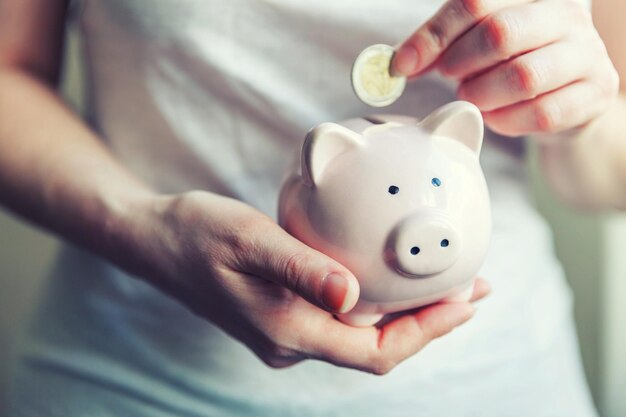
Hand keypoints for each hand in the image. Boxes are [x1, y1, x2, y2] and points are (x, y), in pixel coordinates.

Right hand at [125, 191, 488, 373]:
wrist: (155, 240)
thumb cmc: (196, 233)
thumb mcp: (247, 238)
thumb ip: (299, 268)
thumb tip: (352, 296)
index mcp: (286, 330)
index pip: (375, 352)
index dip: (427, 332)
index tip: (465, 301)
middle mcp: (291, 342)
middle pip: (379, 349)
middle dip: (431, 323)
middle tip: (473, 287)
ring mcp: (287, 332)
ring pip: (365, 336)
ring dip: (410, 314)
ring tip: (448, 284)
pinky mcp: (284, 315)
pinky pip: (346, 320)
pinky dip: (380, 304)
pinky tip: (395, 280)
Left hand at [392, 0, 618, 136]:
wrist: (568, 98)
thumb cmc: (514, 64)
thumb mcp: (478, 45)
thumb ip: (443, 46)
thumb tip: (400, 62)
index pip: (475, 1)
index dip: (434, 35)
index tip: (405, 64)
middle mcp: (565, 16)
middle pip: (500, 33)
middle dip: (461, 63)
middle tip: (452, 78)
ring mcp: (586, 54)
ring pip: (523, 76)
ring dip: (483, 94)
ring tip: (472, 97)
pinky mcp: (595, 93)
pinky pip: (542, 113)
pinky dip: (507, 121)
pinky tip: (495, 117)